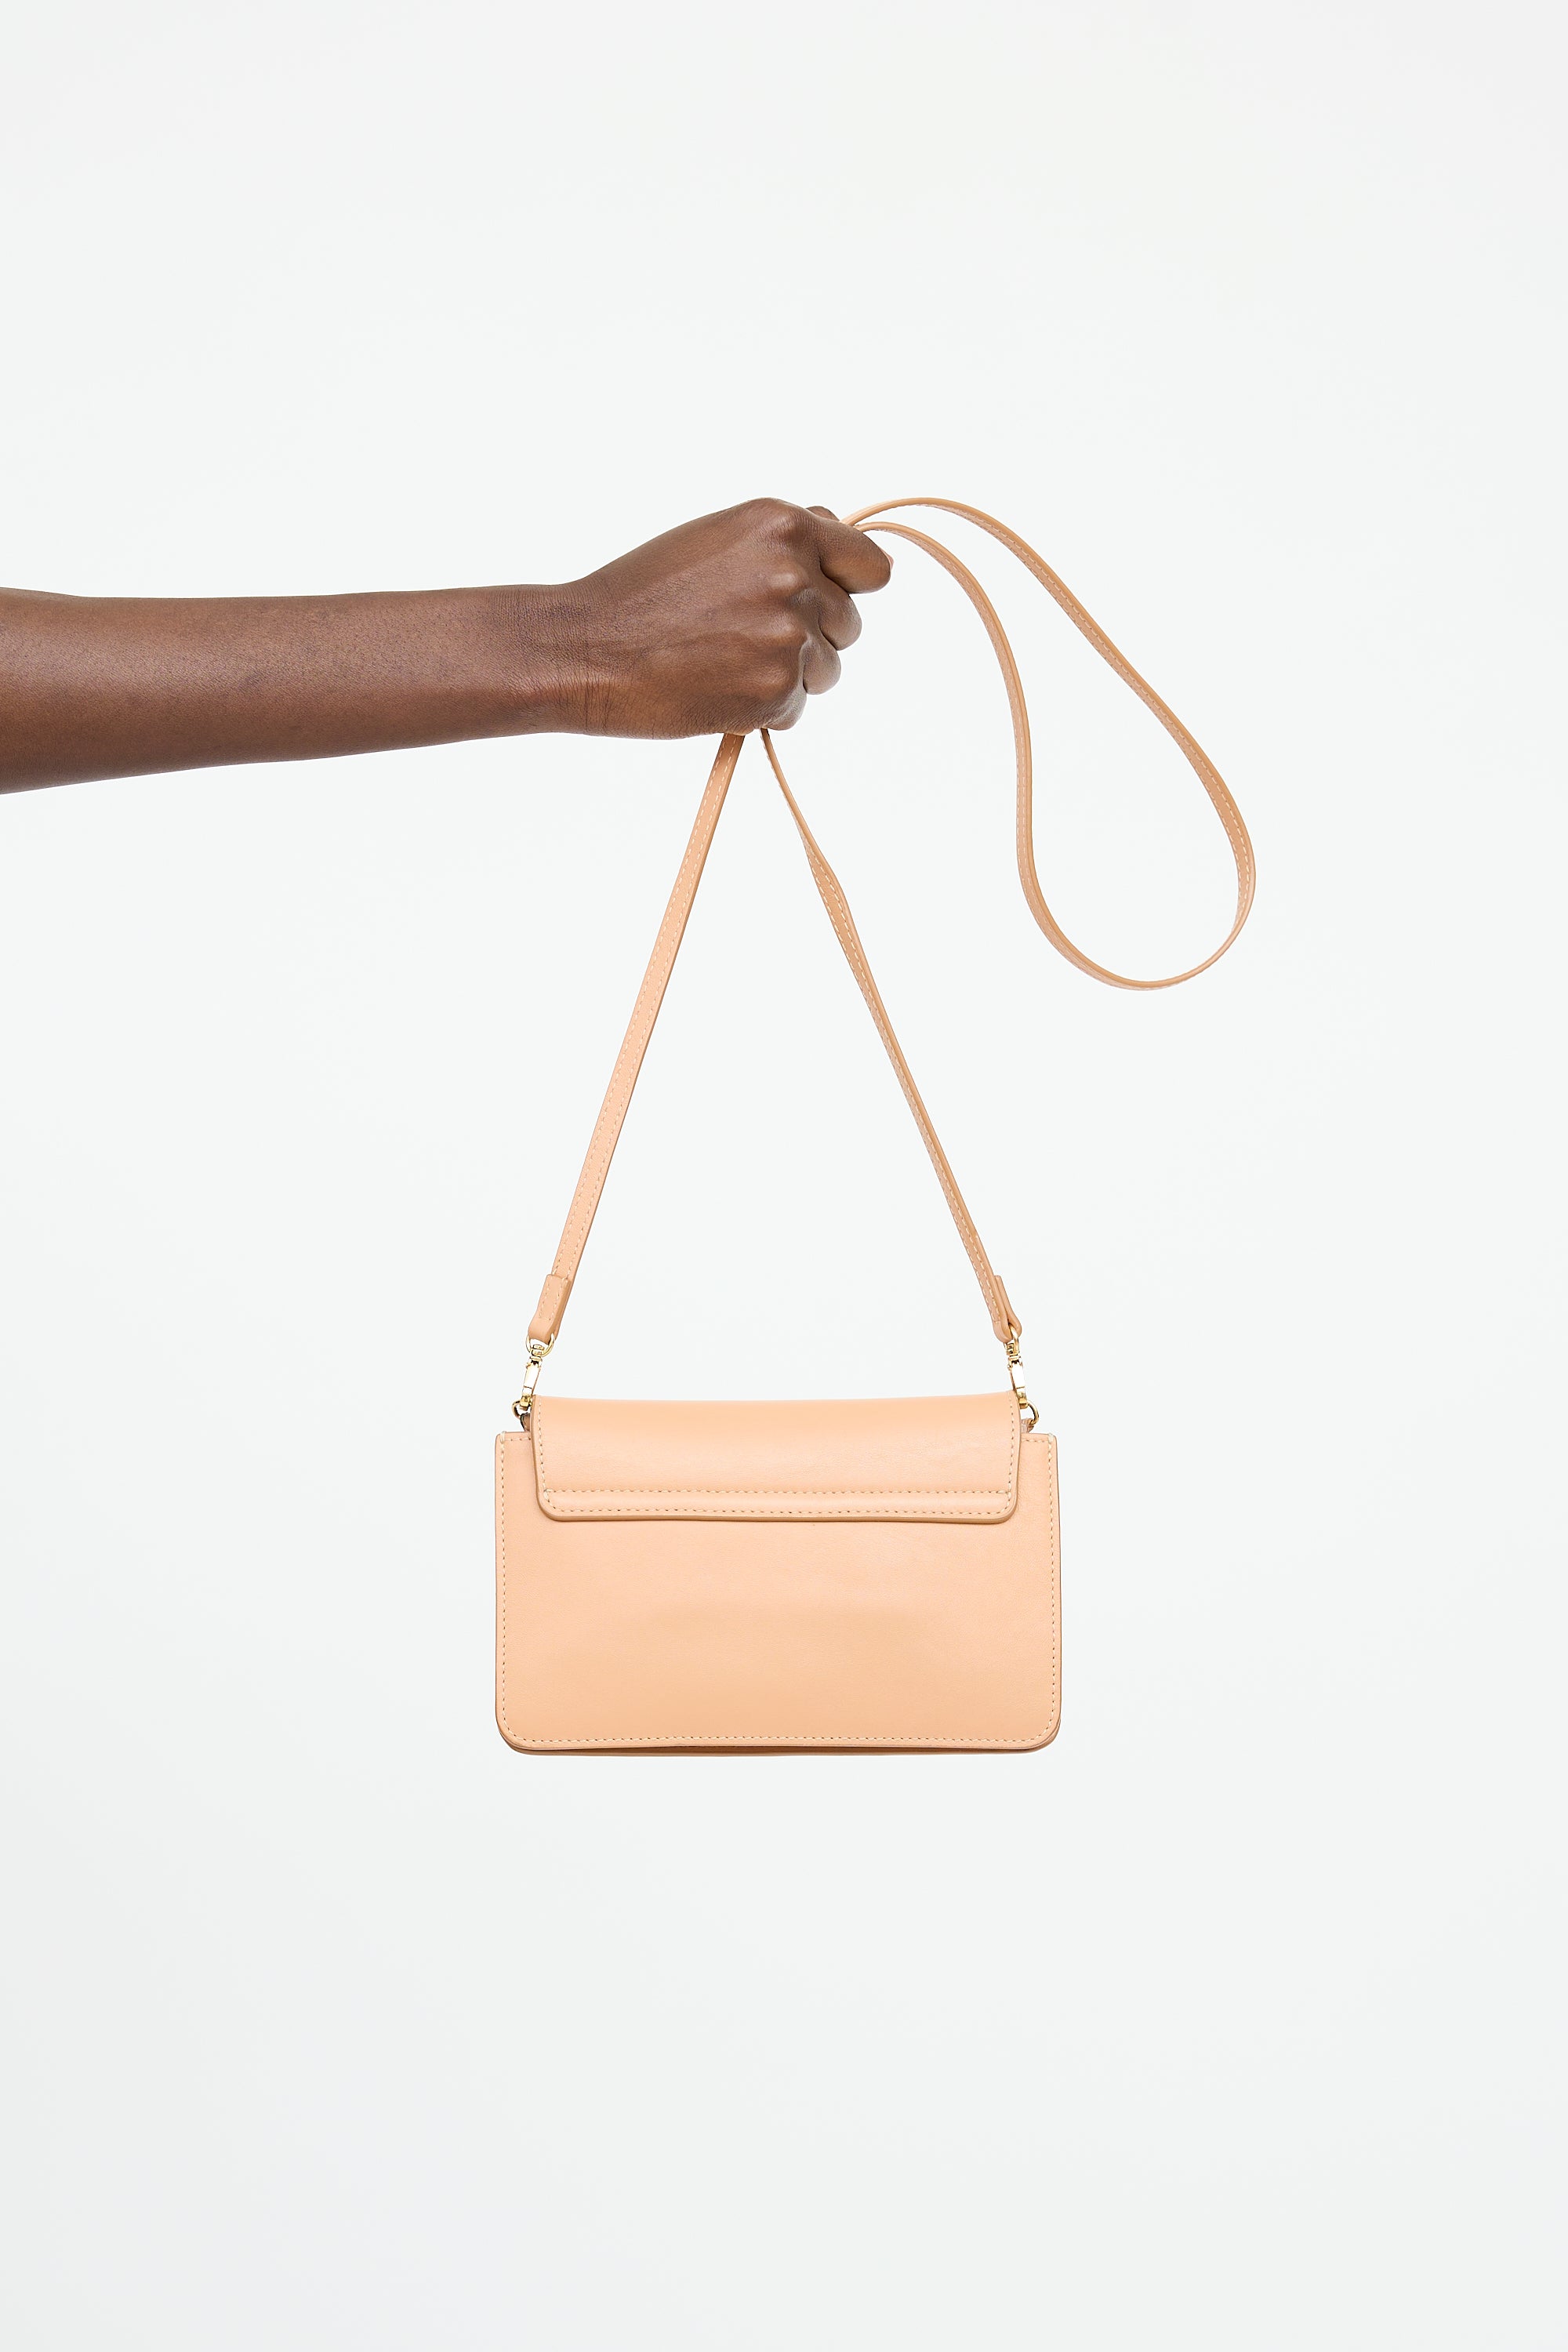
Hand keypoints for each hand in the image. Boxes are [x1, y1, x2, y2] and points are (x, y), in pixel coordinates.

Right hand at [551, 498, 892, 738]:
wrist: (588, 648)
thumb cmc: (642, 593)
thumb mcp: (716, 537)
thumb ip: (783, 541)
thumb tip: (843, 542)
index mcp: (783, 525)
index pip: (870, 565)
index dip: (852, 587)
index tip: (833, 600)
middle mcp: (795, 574)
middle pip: (850, 623)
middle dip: (813, 636)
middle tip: (745, 638)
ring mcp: (790, 633)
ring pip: (828, 669)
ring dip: (789, 675)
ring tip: (725, 662)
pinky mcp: (777, 689)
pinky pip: (796, 708)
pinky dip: (763, 708)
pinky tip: (715, 688)